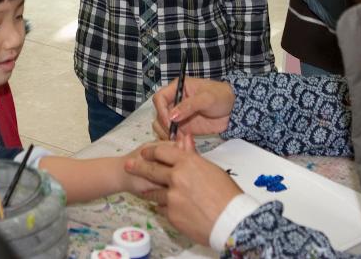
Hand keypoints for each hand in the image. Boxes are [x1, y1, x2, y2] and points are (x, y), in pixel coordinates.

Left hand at [128, 136, 242, 246]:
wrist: (231, 221)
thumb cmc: (227, 194)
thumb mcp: (211, 169)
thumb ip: (192, 155)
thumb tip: (184, 138)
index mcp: (187, 162)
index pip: (161, 151)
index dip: (151, 151)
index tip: (145, 153)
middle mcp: (176, 177)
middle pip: (151, 170)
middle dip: (138, 167)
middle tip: (129, 166)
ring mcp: (172, 197)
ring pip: (155, 192)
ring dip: (150, 192)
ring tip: (144, 192)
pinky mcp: (171, 215)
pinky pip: (163, 209)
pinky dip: (165, 208)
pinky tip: (169, 208)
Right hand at [151, 77, 234, 139]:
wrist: (234, 109)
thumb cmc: (221, 96)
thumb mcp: (206, 98)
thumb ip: (188, 106)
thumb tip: (172, 116)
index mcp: (177, 88)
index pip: (160, 98)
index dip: (162, 111)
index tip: (169, 122)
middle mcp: (175, 101)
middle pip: (159, 113)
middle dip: (164, 125)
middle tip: (175, 135)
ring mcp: (178, 115)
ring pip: (161, 125)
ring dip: (167, 134)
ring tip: (180, 140)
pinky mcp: (183, 127)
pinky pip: (172, 134)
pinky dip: (174, 140)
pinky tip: (183, 143)